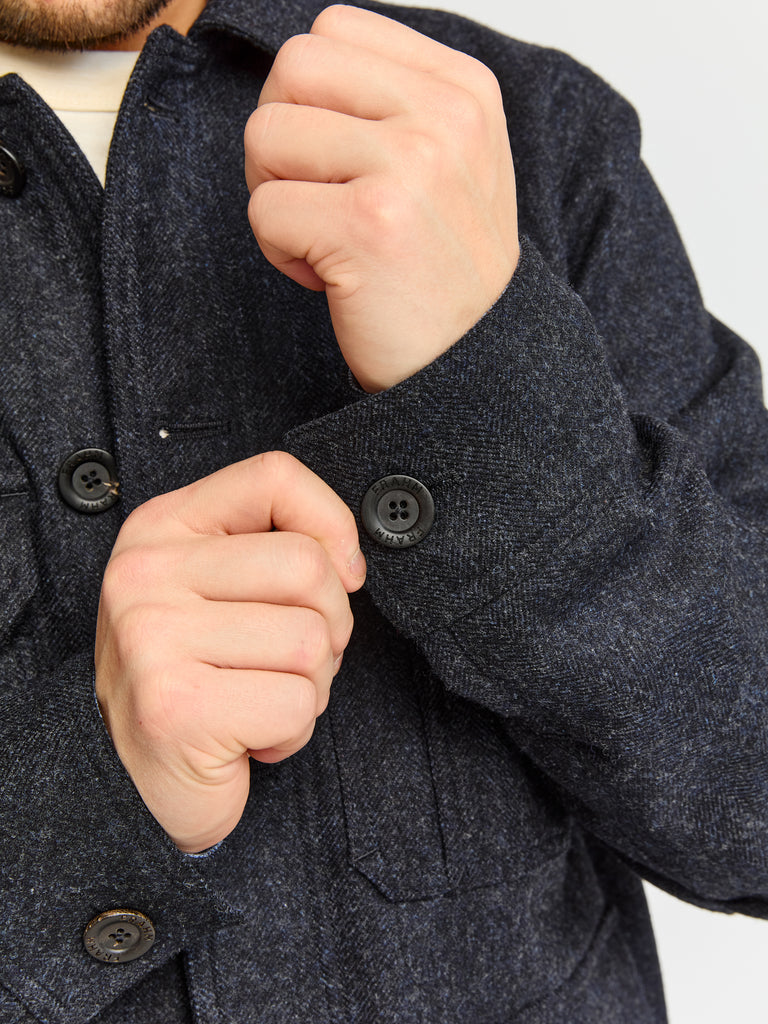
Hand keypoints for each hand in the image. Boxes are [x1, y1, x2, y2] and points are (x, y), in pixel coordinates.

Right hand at [94, 452, 364, 852]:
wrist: (127, 779)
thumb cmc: (195, 674)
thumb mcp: (220, 586)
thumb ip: (274, 547)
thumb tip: (348, 561)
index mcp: (162, 527)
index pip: (273, 475)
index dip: (332, 523)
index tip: (341, 574)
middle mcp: (145, 573)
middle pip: (308, 566)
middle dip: (329, 626)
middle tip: (288, 660)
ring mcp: (153, 637)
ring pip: (311, 641)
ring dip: (309, 686)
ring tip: (258, 699)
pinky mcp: (173, 706)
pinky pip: (296, 704)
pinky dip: (292, 731)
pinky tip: (247, 736)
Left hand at [244, 5, 518, 391]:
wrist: (475, 366)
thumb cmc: (443, 269)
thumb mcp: (452, 161)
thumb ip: (391, 100)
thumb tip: (295, 69)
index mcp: (463, 88)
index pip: (333, 30)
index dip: (311, 96)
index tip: (339, 158)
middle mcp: (443, 117)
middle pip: (292, 68)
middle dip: (280, 138)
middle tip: (315, 197)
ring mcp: (409, 168)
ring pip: (266, 135)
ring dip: (276, 197)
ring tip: (326, 240)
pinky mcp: (367, 226)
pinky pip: (264, 211)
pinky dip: (279, 252)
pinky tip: (327, 278)